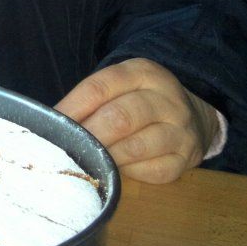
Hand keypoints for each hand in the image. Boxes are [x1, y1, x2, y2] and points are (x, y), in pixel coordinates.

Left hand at [54, 57, 219, 183]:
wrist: (192, 115)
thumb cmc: (139, 100)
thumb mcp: (119, 85)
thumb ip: (91, 98)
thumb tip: (54, 122)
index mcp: (143, 73)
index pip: (99, 88)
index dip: (72, 108)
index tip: (53, 124)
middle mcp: (166, 99)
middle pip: (119, 118)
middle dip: (88, 136)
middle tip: (68, 148)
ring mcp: (181, 130)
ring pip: (136, 147)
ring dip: (107, 157)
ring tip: (89, 160)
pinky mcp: (187, 158)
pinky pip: (153, 171)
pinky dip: (130, 172)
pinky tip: (118, 170)